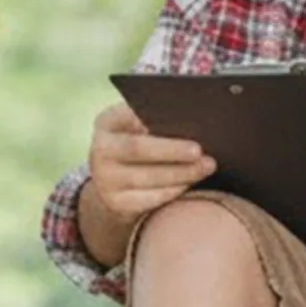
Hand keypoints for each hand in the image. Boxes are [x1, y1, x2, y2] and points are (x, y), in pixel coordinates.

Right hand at [86, 101, 216, 221]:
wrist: (115, 178)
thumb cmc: (138, 140)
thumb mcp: (137, 123)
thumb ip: (157, 113)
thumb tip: (195, 101)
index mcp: (106, 123)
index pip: (129, 116)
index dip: (152, 119)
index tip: (182, 120)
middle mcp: (99, 151)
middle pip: (137, 149)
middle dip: (172, 150)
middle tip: (200, 151)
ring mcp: (105, 181)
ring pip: (147, 178)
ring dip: (181, 173)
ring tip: (206, 166)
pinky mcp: (117, 204)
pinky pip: (150, 199)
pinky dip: (174, 190)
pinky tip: (191, 182)